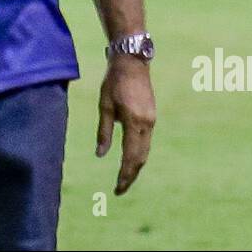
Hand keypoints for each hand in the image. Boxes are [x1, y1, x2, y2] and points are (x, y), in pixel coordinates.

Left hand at [96, 53, 156, 194]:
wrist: (132, 61)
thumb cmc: (114, 81)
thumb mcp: (104, 106)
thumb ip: (103, 132)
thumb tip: (100, 155)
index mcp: (134, 121)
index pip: (130, 156)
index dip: (124, 174)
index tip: (117, 188)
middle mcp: (147, 123)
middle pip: (141, 157)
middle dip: (131, 175)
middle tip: (120, 189)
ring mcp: (151, 120)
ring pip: (145, 150)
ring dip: (136, 166)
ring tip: (124, 178)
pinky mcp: (151, 116)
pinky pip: (146, 140)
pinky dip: (139, 153)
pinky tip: (131, 160)